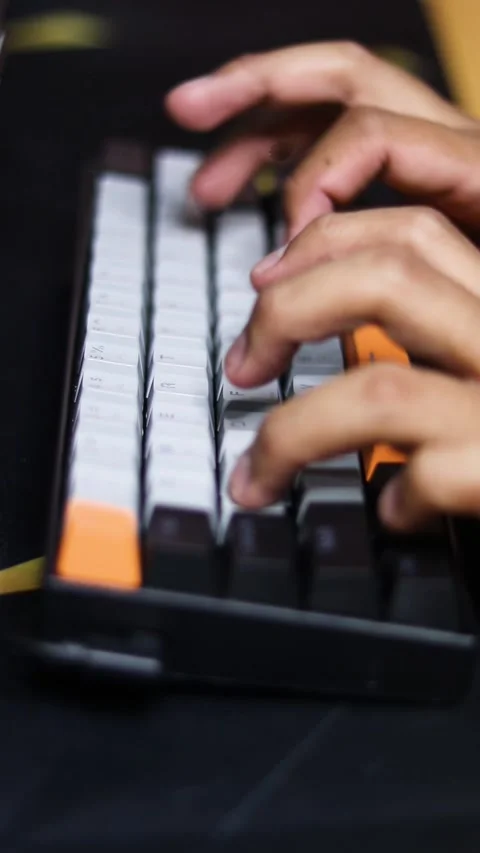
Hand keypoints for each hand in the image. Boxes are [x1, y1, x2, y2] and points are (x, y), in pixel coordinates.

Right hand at [165, 42, 479, 238]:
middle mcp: (454, 147)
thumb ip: (423, 265)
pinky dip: (293, 177)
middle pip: (343, 78)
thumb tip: (311, 270)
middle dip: (256, 89)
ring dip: (261, 135)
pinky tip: (264, 212)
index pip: (369, 129)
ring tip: (209, 185)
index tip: (288, 257)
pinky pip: (345, 162)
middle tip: (189, 111)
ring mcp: (435, 166)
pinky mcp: (423, 196)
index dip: (313, 185)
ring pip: (332, 114)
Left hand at [223, 207, 479, 531]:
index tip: (266, 282)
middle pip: (385, 279)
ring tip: (256, 473)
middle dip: (286, 313)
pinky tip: (392, 512)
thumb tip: (345, 340)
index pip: (407, 230)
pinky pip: (428, 477)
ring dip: (293, 432)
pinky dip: (394, 499)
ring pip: (379, 390)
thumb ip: (441, 329)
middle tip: (242, 364)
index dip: (320, 244)